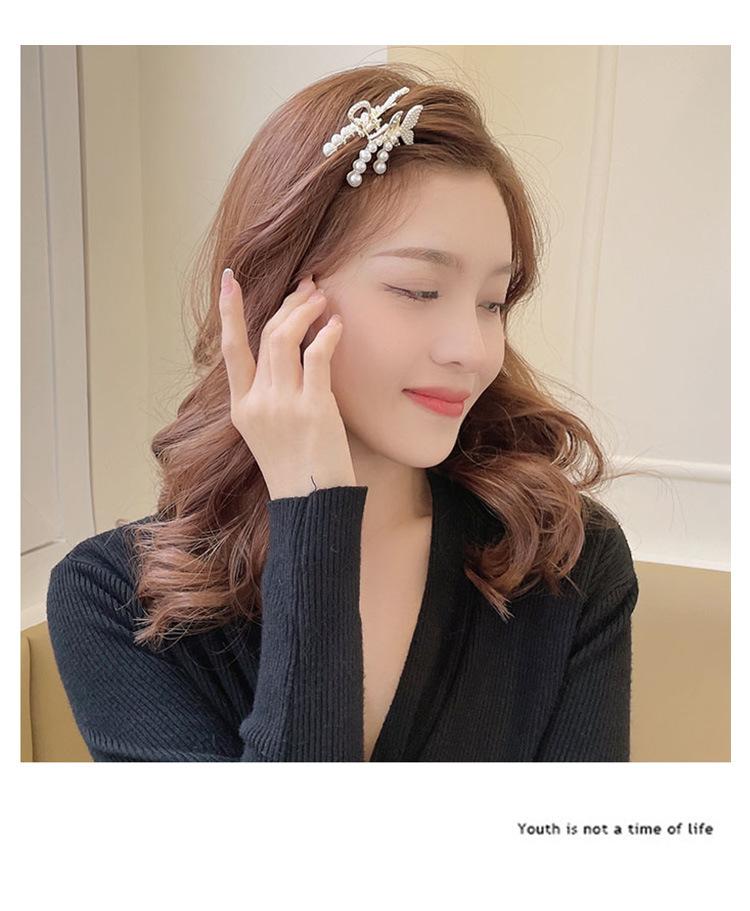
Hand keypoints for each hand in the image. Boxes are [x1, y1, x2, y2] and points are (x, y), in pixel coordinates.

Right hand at [219, 269, 356, 499]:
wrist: (311, 504)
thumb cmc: (297, 469)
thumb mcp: (269, 433)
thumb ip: (271, 397)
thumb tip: (292, 356)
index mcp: (242, 407)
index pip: (230, 349)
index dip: (229, 311)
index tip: (229, 280)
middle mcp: (257, 402)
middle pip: (265, 335)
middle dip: (288, 304)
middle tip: (308, 287)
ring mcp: (283, 404)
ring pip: (284, 339)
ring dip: (304, 311)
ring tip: (322, 298)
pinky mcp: (312, 408)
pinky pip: (316, 357)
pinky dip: (326, 335)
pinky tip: (335, 325)